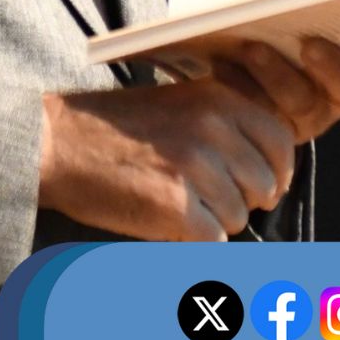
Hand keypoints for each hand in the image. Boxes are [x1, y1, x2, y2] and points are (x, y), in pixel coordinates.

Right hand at [37, 78, 296, 240]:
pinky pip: (212, 240)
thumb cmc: (117, 130)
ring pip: (238, 216)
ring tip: (175, 204)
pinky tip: (164, 220)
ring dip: (213, 221)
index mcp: (220, 99)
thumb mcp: (181, 106)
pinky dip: (192, 240)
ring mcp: (196, 165)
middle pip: (264, 185)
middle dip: (242, 201)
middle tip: (206, 200)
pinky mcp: (176, 205)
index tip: (259, 187)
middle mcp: (214, 127)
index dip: (275, 172)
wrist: (58, 142)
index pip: (281, 142)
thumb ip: (227, 129)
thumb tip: (270, 173)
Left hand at [211, 0, 339, 142]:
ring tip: (253, 47)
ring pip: (300, 102)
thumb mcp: (294, 4)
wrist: (228, 73)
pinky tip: (222, 67)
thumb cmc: (276, 30)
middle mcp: (336, 97)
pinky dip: (239, 85)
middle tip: (311, 45)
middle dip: (336, 67)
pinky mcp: (263, 125)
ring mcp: (302, 116)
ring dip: (278, 73)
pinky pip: (255, 112)